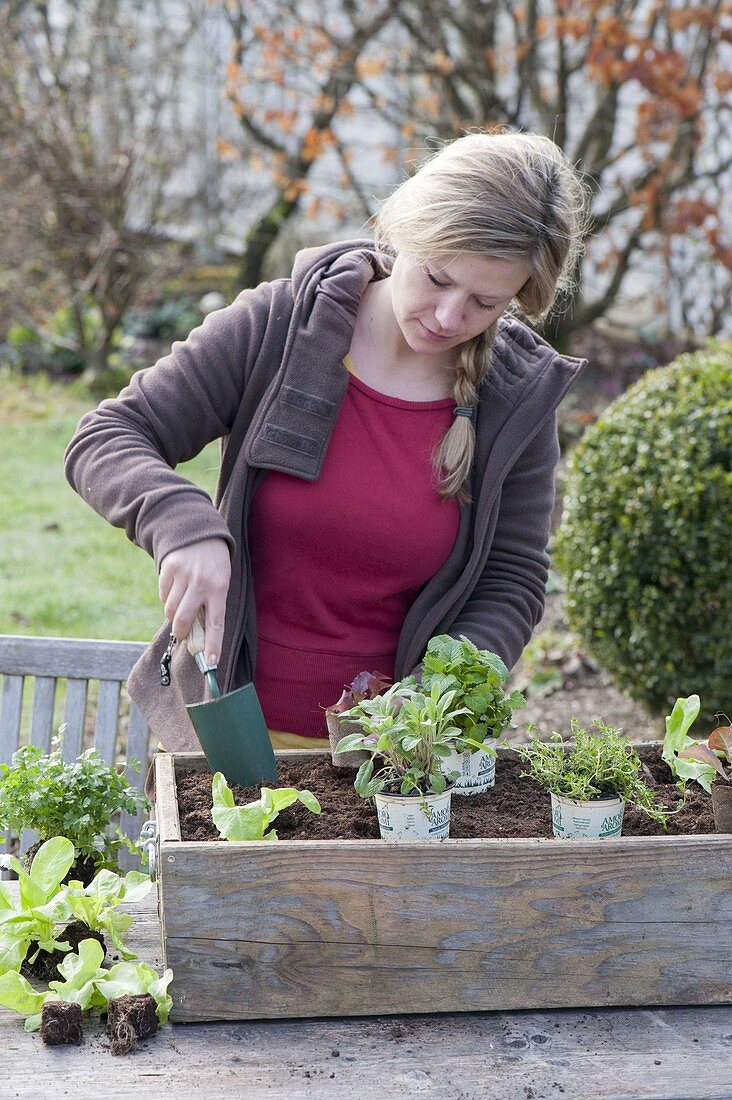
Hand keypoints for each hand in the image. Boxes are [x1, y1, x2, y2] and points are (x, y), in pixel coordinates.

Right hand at [158, 537, 230, 666]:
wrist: (200, 531)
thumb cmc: (215, 563)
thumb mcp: (222, 580)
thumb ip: (212, 603)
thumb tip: (198, 633)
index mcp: (220, 588)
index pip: (216, 623)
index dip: (213, 645)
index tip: (211, 663)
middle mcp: (201, 583)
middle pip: (185, 619)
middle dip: (182, 632)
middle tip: (183, 634)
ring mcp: (183, 575)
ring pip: (171, 609)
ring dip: (173, 614)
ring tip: (181, 606)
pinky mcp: (168, 568)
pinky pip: (163, 594)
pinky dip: (167, 597)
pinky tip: (175, 588)